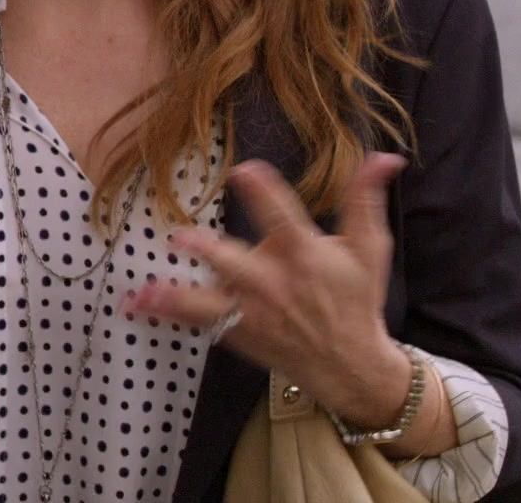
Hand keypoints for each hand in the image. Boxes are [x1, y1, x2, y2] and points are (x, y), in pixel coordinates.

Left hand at [124, 155, 413, 428]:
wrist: (349, 364)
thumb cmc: (356, 299)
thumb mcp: (368, 248)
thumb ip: (365, 199)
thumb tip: (385, 156)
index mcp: (304, 256)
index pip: (282, 218)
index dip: (264, 193)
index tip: (245, 170)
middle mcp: (274, 285)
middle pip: (237, 265)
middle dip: (210, 253)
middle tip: (181, 238)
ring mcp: (251, 313)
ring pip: (208, 302)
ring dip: (175, 295)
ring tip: (145, 290)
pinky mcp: (236, 332)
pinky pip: (197, 321)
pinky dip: (166, 313)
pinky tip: (135, 304)